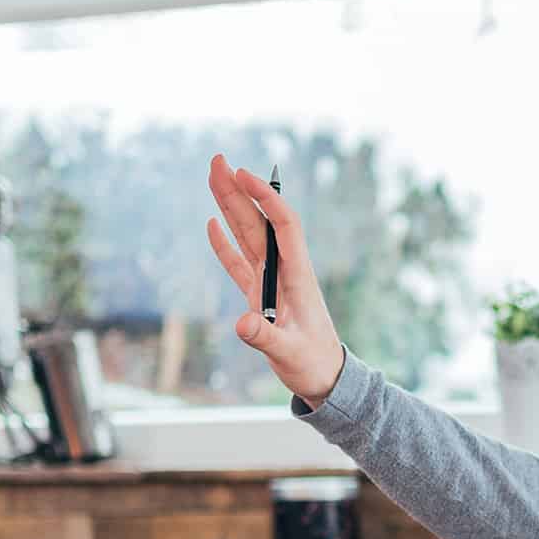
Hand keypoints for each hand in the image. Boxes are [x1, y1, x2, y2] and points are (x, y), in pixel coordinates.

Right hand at [205, 153, 345, 404]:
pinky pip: (239, 263)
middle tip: (218, 160)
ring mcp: (270, 282)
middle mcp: (284, 272)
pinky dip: (225, 244)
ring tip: (213, 177)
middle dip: (239, 190)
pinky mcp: (259, 296)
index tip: (244, 174)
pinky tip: (212, 224)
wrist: (325, 379)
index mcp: (297, 277)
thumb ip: (265, 338)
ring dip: (230, 207)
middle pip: (259, 222)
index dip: (265, 197)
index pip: (282, 225)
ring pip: (247, 236)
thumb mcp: (289, 353)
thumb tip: (241, 324)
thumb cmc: (314, 365)